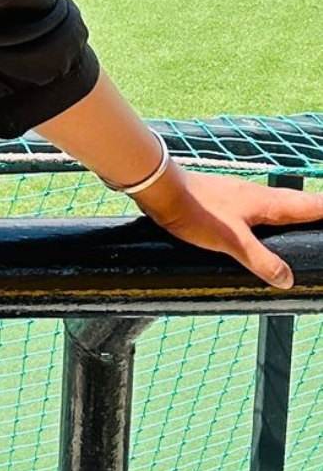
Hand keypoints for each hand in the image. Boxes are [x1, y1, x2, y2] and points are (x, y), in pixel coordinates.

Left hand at [133, 161, 322, 289]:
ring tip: (304, 218)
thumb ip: (260, 260)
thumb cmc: (198, 213)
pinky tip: (264, 222)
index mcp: (266, 203)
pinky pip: (261, 207)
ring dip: (295, 209)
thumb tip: (288, 279)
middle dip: (315, 208)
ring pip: (278, 203)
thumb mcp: (233, 242)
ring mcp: (242, 197)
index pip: (307, 205)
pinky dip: (274, 214)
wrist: (163, 190)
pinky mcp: (227, 201)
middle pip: (296, 201)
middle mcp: (258, 196)